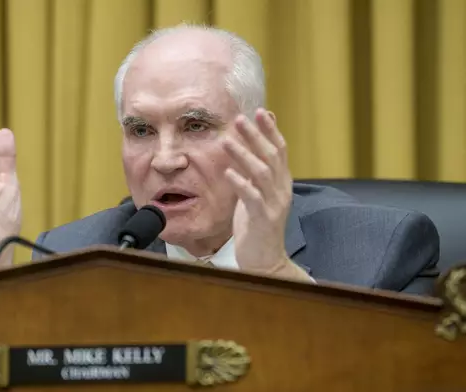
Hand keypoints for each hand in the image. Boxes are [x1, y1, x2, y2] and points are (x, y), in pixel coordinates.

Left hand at [223, 109, 307, 279]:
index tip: (260, 111)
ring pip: (262, 173)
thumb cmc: (257, 227)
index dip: (271, 130)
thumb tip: (248, 149)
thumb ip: (254, 173)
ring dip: (244, 154)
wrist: (266, 261)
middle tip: (240, 118)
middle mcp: (282, 190)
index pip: (280, 149)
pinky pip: (253, 197)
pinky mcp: (265, 219)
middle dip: (256, 135)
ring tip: (226, 141)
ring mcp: (275, 204)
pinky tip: (227, 173)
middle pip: (272, 155)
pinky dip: (240, 183)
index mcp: (282, 182)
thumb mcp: (256, 195)